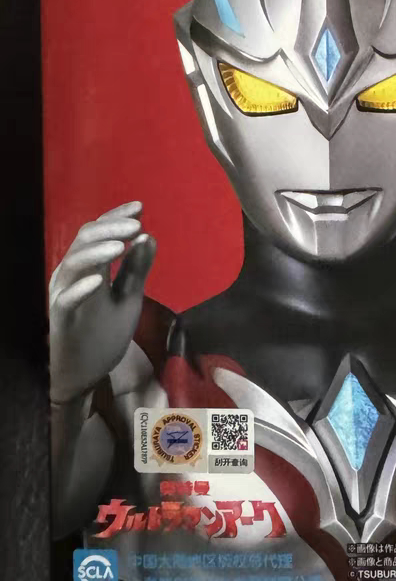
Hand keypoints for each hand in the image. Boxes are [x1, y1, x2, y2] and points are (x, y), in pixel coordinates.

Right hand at [48, 201, 155, 403]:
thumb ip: (137, 269)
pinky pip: (67, 300)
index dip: (116, 217)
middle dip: (110, 228)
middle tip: (135, 224)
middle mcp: (72, 276)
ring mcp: (64, 296)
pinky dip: (81, 288)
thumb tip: (148, 235)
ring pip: (73, 264)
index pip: (98, 232)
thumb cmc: (104, 333)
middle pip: (84, 240)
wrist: (86, 373)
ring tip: (121, 246)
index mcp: (89, 267)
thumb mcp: (128, 298)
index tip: (140, 207)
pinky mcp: (61, 320)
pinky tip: (100, 280)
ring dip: (98, 252)